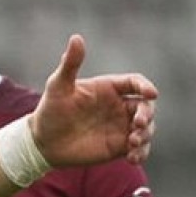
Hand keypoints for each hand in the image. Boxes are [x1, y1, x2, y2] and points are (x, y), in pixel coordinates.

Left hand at [30, 34, 157, 166]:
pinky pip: (139, 149)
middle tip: (136, 124)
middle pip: (146, 106)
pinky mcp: (119, 147)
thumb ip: (71, 64)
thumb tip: (77, 38)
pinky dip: (141, 153)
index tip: (151, 94)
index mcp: (108, 88)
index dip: (146, 86)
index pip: (135, 83)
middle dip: (147, 114)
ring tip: (132, 143)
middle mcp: (118, 106)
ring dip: (146, 135)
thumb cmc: (50, 110)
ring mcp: (120, 127)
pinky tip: (132, 158)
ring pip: (147, 128)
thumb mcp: (58, 86)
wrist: (43, 142)